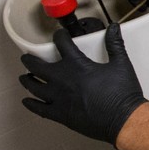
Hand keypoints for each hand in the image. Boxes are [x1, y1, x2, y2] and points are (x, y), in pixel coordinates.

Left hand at [19, 24, 145, 144]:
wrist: (123, 120)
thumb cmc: (122, 94)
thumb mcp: (121, 64)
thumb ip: (115, 44)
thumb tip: (114, 29)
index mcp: (77, 65)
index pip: (62, 43)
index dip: (59, 36)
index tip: (59, 36)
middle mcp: (63, 80)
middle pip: (37, 66)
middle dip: (30, 60)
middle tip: (27, 58)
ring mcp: (59, 98)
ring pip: (34, 86)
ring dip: (27, 80)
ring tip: (25, 77)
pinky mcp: (60, 114)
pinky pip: (39, 109)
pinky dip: (31, 104)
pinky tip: (27, 101)